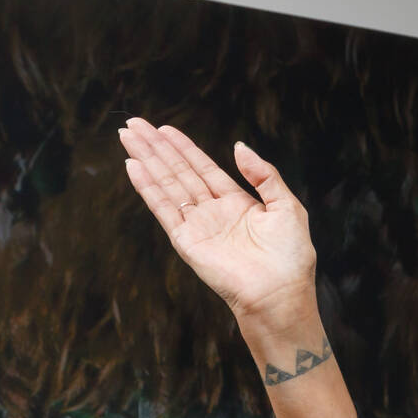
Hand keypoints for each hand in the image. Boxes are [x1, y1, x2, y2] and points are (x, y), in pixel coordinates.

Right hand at [118, 118, 316, 323]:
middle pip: (179, 172)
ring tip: (127, 137)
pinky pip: (163, 209)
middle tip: (134, 123)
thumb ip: (264, 175)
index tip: (163, 128)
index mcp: (237, 203)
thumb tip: (239, 147)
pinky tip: (133, 167)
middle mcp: (213, 212)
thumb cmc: (290, 256)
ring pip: (167, 185)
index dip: (183, 148)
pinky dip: (148, 188)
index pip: (203, 168)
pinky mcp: (186, 241)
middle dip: (156, 148)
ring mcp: (198, 226)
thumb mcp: (286, 206)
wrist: (279, 293)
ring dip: (146, 161)